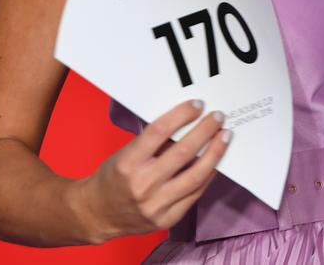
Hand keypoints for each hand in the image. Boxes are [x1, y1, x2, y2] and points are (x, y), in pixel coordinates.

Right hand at [80, 99, 230, 242]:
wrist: (99, 213)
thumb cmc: (114, 176)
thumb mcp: (126, 153)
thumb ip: (154, 142)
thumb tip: (186, 123)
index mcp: (129, 163)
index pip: (159, 131)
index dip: (181, 115)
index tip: (197, 105)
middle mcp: (143, 185)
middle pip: (183, 153)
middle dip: (205, 131)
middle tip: (218, 117)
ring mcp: (156, 205)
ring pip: (195, 176)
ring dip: (215, 153)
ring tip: (224, 137)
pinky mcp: (167, 218)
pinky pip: (195, 194)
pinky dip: (208, 175)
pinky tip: (215, 162)